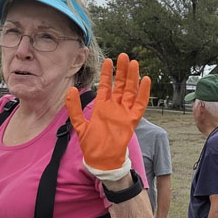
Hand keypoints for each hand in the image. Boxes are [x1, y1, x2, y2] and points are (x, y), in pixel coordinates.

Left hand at [65, 54, 150, 171]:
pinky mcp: (131, 121)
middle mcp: (114, 108)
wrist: (101, 160)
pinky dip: (143, 93)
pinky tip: (146, 80)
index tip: (108, 60)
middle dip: (121, 71)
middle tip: (123, 56)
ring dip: (132, 78)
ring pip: (130, 91)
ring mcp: (124, 113)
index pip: (105, 86)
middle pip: (120, 85)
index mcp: (102, 107)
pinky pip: (140, 105)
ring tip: (133, 63)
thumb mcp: (79, 125)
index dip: (107, 74)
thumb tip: (71, 89)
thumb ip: (74, 108)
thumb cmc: (91, 145)